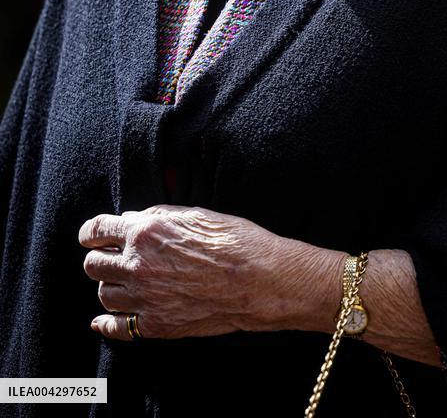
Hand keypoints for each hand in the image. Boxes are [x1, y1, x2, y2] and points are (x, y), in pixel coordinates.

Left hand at [78, 204, 286, 340]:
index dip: (91, 233)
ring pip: (103, 294)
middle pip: (94, 265)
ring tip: (123, 284)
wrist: (259, 280)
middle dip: (101, 259)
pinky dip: (106, 323)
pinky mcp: (156, 325)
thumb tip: (135, 220)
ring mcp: (145, 297)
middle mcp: (138, 264)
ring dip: (110, 286)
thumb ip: (158, 217)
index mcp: (146, 231)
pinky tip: (104, 321)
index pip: (97, 230)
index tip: (92, 237)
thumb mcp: (195, 215)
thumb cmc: (234, 241)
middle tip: (113, 259)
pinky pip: (117, 327)